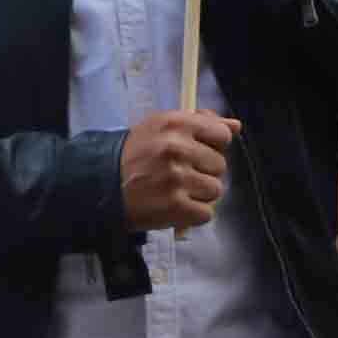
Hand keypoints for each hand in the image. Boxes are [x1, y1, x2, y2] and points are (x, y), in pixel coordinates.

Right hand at [119, 108, 237, 230]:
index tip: (199, 152)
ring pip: (215, 190)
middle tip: (181, 175)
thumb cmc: (134, 155)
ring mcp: (177, 179)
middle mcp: (177, 149)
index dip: (214, 146)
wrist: (101, 185)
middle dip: (204, 172)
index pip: (222, 135)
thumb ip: (201, 122)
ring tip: (177, 192)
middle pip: (220, 165)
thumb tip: (236, 127)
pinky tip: (175, 207)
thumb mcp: (161, 127)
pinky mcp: (176, 207)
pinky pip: (206, 214)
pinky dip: (193, 215)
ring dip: (199, 195)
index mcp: (176, 124)